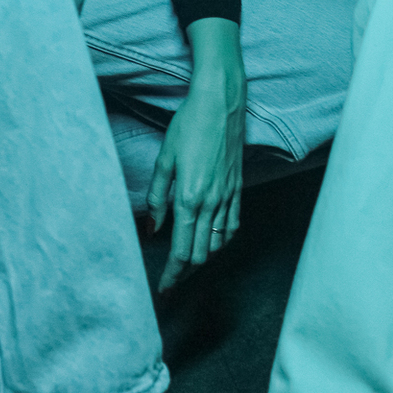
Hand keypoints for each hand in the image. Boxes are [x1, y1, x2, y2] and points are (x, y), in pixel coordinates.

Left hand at [147, 18, 246, 289]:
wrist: (221, 102)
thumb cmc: (188, 124)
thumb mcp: (164, 159)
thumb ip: (157, 197)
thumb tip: (153, 228)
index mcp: (190, 198)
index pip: (182, 251)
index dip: (172, 275)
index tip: (163, 290)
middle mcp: (212, 203)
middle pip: (201, 254)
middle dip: (185, 272)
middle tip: (171, 279)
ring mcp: (229, 196)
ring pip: (219, 244)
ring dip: (203, 258)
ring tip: (188, 264)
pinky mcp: (239, 188)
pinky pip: (233, 225)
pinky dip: (222, 240)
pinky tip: (213, 241)